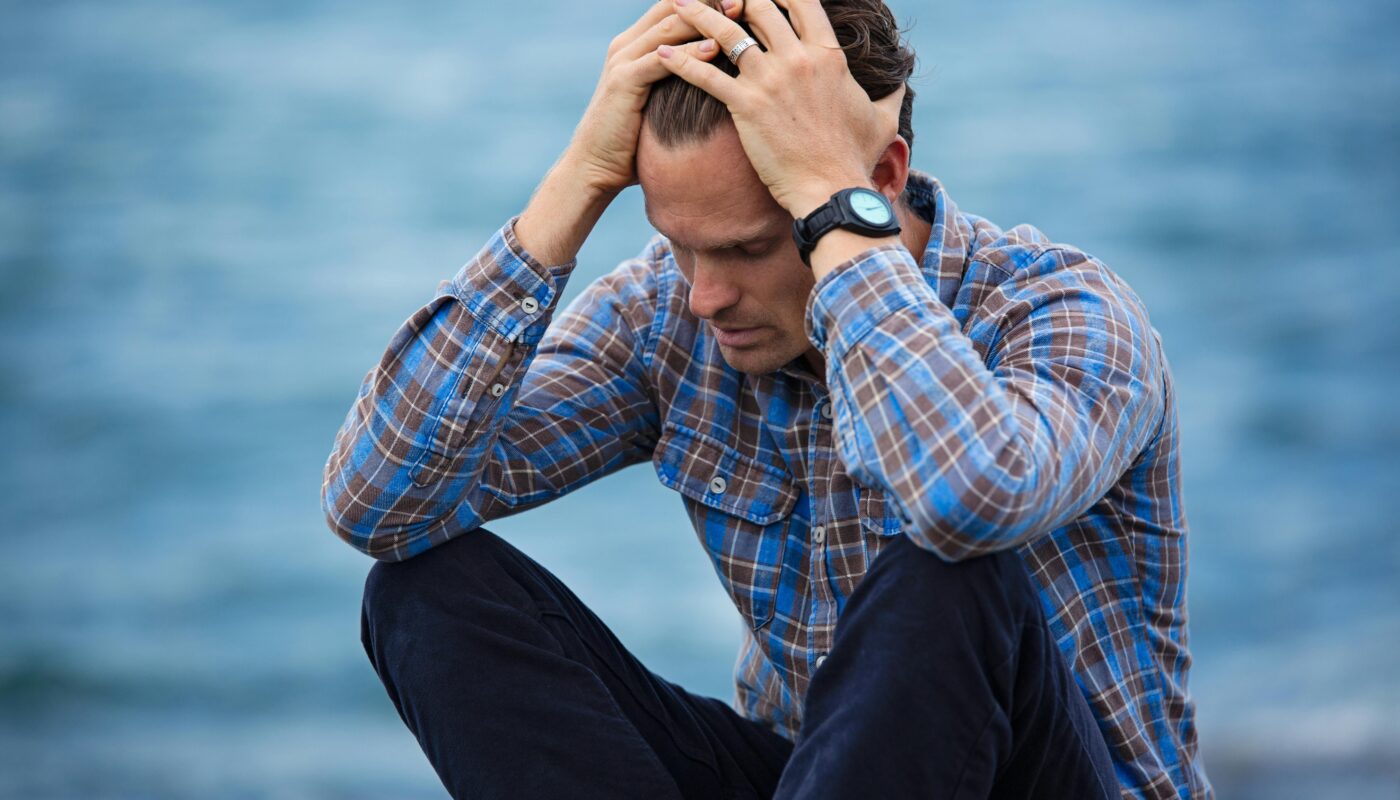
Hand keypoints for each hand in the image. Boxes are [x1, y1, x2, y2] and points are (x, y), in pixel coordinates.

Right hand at [564, 0, 738, 195]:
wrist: (595, 167)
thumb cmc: (633, 141)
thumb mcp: (659, 101)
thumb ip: (679, 81)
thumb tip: (715, 80)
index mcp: (636, 44)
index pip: (674, 7)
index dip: (707, 2)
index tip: (743, 4)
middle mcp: (626, 44)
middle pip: (673, 6)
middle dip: (710, 2)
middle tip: (745, 2)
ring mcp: (622, 60)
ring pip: (669, 26)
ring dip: (706, 19)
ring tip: (739, 14)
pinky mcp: (623, 82)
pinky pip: (660, 59)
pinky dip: (690, 52)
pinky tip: (715, 49)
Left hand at [657, 0, 904, 216]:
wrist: (831, 190)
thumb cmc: (854, 159)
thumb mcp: (882, 120)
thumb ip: (890, 94)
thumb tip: (902, 80)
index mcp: (828, 56)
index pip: (801, 3)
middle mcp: (798, 58)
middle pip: (760, 7)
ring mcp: (770, 80)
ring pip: (726, 33)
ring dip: (697, 14)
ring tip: (676, 4)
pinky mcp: (745, 105)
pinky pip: (705, 75)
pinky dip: (679, 62)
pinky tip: (659, 54)